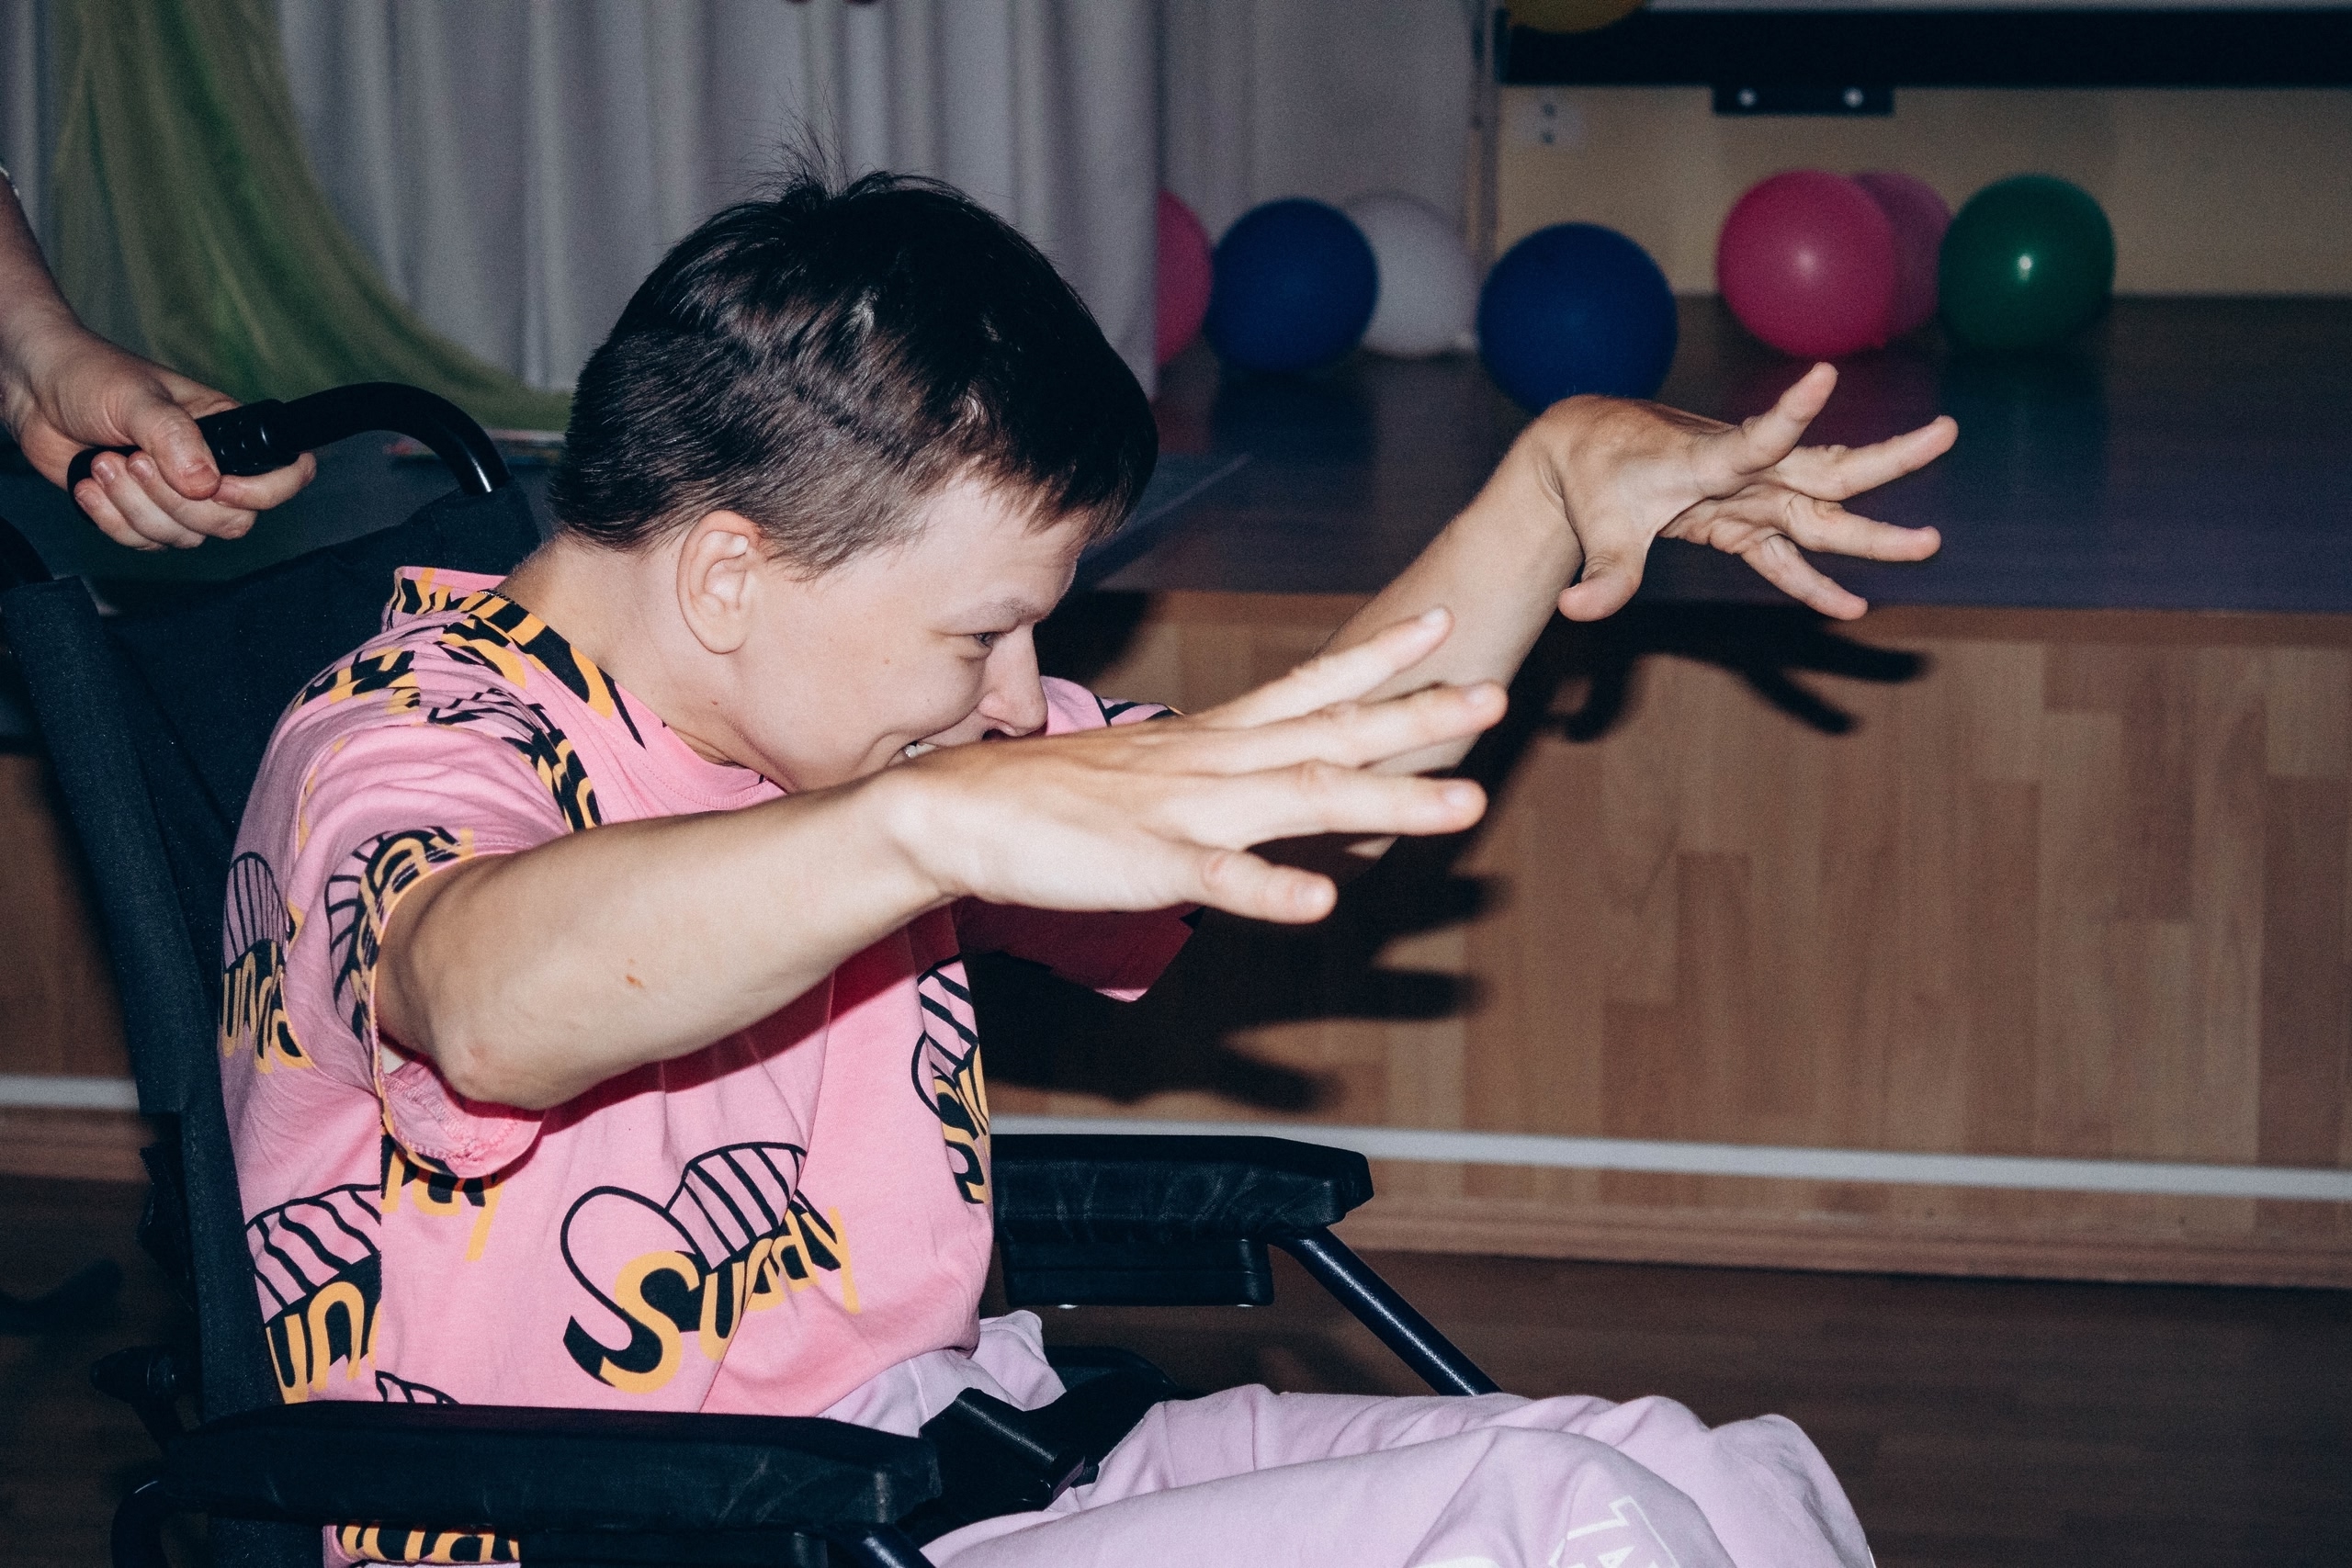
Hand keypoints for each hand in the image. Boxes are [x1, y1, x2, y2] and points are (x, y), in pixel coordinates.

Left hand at [1, 321, 314, 549]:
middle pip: (231, 521)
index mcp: (228, 431)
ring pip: (185, 537)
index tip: (215, 485)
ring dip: (134, 506)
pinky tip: (89, 482)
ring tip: (103, 462)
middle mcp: (211, 468)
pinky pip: (145, 543)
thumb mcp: (137, 397)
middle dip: (174, 502)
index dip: (262, 493)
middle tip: (134, 460)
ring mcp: (175, 495)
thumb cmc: (90, 375)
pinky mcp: (139, 513)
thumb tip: (206, 484)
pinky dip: (111, 519)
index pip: (286, 473)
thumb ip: (176, 439)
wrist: (32, 387)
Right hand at [881, 608, 1505, 924]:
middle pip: (1331, 732)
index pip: (1307, 687)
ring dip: (1389, 800)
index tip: (1440, 626)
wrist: (951, 814)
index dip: (1378, 659)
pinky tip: (1321, 904)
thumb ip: (1211, 782)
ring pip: (1303, 798)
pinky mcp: (1147, 866)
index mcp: (1210, 742)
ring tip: (1465, 803)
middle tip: (1496, 691)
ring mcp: (1184, 812)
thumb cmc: (1047, 801)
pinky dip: (1270, 890)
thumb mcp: (1146, 781)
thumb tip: (1262, 792)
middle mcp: (1211, 764)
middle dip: (1418, 715)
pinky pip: (1217, 881)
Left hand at [1537, 363, 1953, 621]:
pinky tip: (1852, 607)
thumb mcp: (1597, 527)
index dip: (1789, 412)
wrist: (1591, 448)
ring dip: (1872, 530)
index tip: (1825, 374)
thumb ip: (1602, 573)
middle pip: (1825, 468)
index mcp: (1706, 460)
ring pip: (1824, 509)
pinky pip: (1786, 556)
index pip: (1755, 437)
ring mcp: (1751, 496)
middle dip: (1888, 458)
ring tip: (1930, 543)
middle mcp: (1744, 473)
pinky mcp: (1743, 520)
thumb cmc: (1595, 479)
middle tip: (1946, 433)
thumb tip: (1574, 611)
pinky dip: (1814, 582)